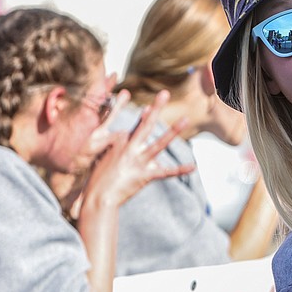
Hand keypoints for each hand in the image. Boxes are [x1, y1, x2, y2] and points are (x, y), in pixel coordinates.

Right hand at [82, 90, 195, 208]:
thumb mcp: (103, 158)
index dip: (146, 117)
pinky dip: (180, 170)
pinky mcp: (145, 176)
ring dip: (173, 131)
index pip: (136, 127)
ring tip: (186, 119)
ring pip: (159, 144)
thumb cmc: (98, 180)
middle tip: (165, 93)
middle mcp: (130, 149)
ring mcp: (138, 162)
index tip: (151, 109)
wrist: (98, 198)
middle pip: (145, 125)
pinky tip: (193, 166)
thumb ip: (115, 147)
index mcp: (119, 143)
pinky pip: (166, 172)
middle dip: (156, 108)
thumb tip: (122, 138)